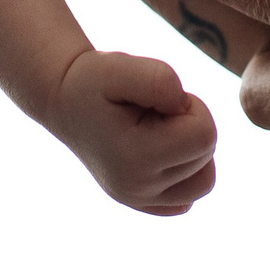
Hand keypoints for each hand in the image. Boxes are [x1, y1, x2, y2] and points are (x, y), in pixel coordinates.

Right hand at [47, 49, 218, 215]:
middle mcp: (138, 189)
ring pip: (204, 179)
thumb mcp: (119, 66)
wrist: (64, 103)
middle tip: (152, 111)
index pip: (205, 135)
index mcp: (136, 159)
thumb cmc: (93, 81)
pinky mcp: (143, 205)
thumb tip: (182, 107)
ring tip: (158, 130)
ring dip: (190, 148)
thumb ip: (158, 79)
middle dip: (188, 124)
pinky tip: (160, 152)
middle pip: (206, 154)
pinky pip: (190, 196)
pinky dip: (185, 173)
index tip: (158, 99)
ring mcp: (140, 201)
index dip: (189, 106)